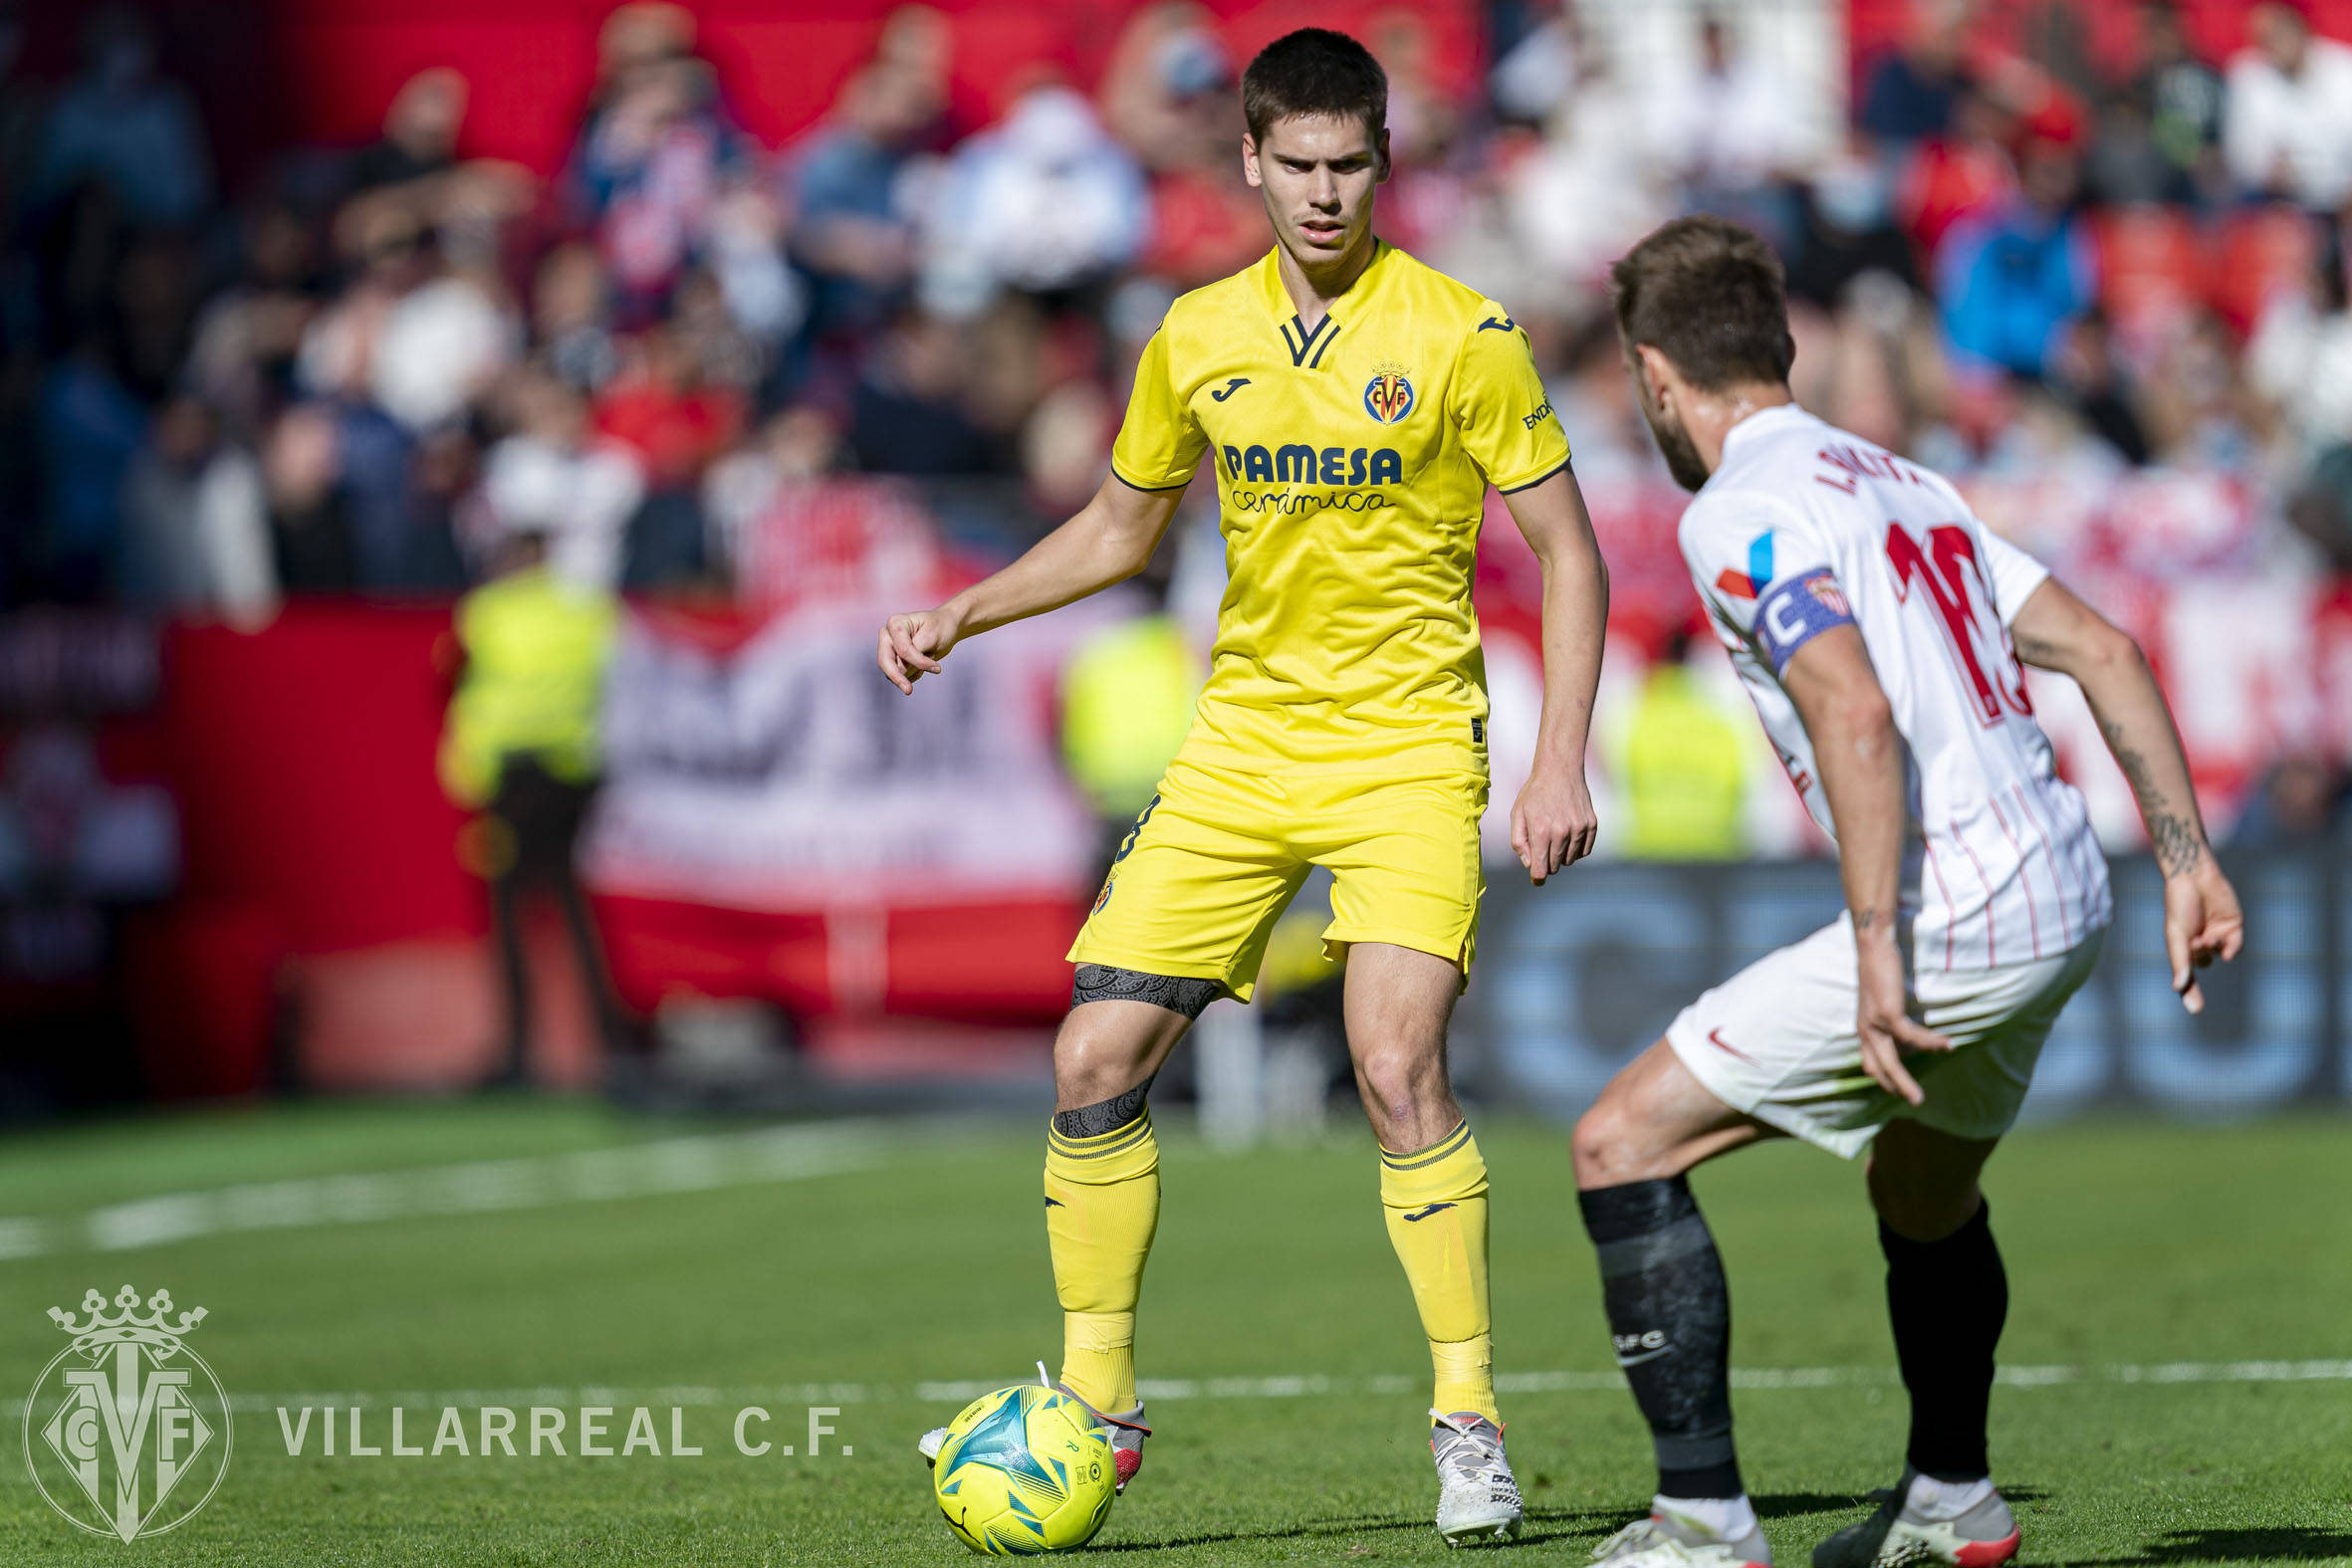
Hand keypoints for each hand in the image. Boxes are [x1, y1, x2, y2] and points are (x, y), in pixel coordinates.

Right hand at [876, 605, 961, 693]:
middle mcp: (887, 635)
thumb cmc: (940, 627)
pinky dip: (914, 674)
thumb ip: (915, 652)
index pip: (902, 650)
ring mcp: (889, 648)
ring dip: (915, 670)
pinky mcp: (894, 660)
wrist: (946, 627)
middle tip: (909, 691)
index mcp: (895, 623)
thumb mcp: (932, 636)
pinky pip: (900, 675)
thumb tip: (900, 671)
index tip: (937, 669)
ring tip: (930, 655)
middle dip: (898, 677)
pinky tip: (925, 662)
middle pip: (886, 662)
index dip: (919, 662)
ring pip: (893, 671)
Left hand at [1509, 760, 1596, 884]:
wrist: (1560, 770)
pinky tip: (1568, 836)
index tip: (1536, 879)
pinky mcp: (1591, 825)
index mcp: (1541, 832)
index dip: (1537, 877)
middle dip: (1546, 862)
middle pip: (1555, 867)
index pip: (1541, 870)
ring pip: (1570, 860)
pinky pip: (1584, 851)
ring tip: (1554, 836)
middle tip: (1542, 845)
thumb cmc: (1534, 793)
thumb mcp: (1517, 814)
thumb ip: (1519, 842)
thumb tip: (1529, 864)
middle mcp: (1562, 832)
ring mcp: (1579, 829)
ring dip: (1561, 855)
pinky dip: (1576, 849)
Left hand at [1854, 928, 1951, 1106]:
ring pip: (1891, 1062)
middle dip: (1895, 1088)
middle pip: (1878, 1069)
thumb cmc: (1880, 970)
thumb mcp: (1884, 1001)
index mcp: (1864, 1028)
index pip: (1869, 1062)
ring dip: (1907, 1081)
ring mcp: (1874, 1022)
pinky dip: (1930, 1043)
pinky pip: (1912, 1036)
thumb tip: (1909, 1038)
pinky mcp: (1887, 1013)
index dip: (1883, 1079)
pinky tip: (1948, 1046)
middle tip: (1914, 1102)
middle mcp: (1865, 1029)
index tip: (1897, 1092)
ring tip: (1921, 1097)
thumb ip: (1892, 1020)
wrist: (1874, 946)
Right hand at [2164, 856, 2244, 1014]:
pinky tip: (2220, 938)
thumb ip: (2179, 961)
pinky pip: (2234, 947)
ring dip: (2212, 949)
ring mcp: (2218, 936)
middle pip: (2202, 966)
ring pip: (2218, 956)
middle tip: (2195, 971)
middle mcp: (2200, 943)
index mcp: (2182, 946)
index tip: (2196, 1011)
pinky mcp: (2234, 927)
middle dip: (2199, 963)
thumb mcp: (2175, 935)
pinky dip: (2230, 947)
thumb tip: (2178, 987)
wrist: (2195, 876)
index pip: (2186, 975)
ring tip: (2204, 935)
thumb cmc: (2180, 904)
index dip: (2189, 993)